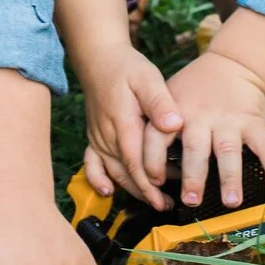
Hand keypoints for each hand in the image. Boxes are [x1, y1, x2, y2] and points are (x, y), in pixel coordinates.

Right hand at [77, 42, 181, 209]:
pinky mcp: (95, 138)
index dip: (150, 180)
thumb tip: (173, 123)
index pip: (136, 161)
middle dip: (146, 193)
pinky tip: (108, 191)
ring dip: (131, 190)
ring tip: (153, 202)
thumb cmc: (126, 68)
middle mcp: (108, 135)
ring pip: (113, 172)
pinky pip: (92, 164)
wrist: (99, 59)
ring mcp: (99, 138)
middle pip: (126, 172)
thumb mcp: (148, 78)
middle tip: (166, 205)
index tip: (166, 192)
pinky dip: (98, 179)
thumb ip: (160, 102)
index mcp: (123, 123)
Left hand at [164, 52, 264, 210]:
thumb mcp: (168, 99)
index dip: (153, 161)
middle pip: (195, 148)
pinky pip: (264, 145)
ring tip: (231, 202)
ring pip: (228, 150)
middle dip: (193, 176)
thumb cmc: (193, 90)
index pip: (157, 137)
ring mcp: (229, 120)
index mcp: (175, 112)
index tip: (155, 182)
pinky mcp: (253, 122)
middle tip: (191, 201)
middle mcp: (201, 116)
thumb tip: (145, 173)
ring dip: (230, 177)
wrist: (232, 63)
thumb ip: (156, 128)